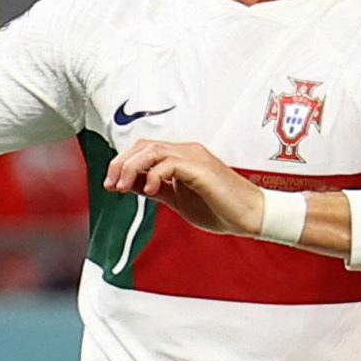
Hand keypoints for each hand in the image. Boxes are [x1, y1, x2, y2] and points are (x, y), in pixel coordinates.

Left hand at [107, 137, 265, 232]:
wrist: (250, 216)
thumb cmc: (221, 209)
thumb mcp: (178, 199)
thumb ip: (156, 188)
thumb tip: (132, 184)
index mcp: (182, 157)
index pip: (145, 149)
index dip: (123, 163)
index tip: (111, 184)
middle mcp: (187, 151)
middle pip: (144, 145)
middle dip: (121, 163)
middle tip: (111, 184)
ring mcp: (194, 157)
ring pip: (152, 150)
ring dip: (132, 168)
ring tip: (123, 187)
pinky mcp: (200, 168)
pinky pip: (169, 163)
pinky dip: (153, 175)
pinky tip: (149, 191)